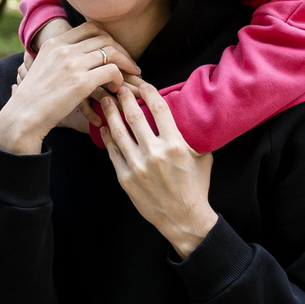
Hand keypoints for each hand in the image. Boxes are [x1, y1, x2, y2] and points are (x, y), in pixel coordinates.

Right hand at [0, 19, 139, 155]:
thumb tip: (76, 55)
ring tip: (128, 75)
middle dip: (121, 50)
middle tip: (128, 63)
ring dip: (125, 63)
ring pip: (112, 52)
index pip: (89, 28)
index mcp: (54, 43)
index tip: (113, 51)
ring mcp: (72, 65)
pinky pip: (112, 71)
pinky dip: (119, 78)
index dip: (106, 37)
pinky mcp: (81, 82)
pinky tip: (115, 88)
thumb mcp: (41, 67)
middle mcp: (64, 49)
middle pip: (104, 38)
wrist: (24, 116)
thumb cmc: (34, 97)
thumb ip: (58, 57)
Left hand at [97, 79, 216, 257]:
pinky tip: (104, 127)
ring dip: (110, 113)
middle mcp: (154, 153)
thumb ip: (189, 135)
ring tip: (105, 101)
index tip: (143, 85)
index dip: (149, 93)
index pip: (159, 109)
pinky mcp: (125, 178)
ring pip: (118, 132)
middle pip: (134, 116)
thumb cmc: (195, 186)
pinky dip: (107, 137)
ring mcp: (137, 166)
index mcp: (175, 145)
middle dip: (124, 98)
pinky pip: (112, 152)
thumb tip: (185, 114)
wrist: (183, 218)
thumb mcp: (201, 156)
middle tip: (119, 87)